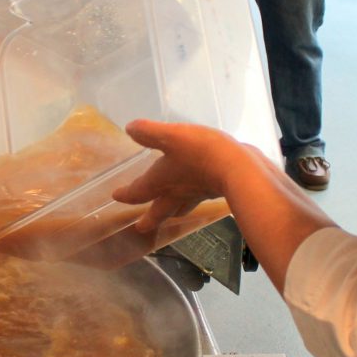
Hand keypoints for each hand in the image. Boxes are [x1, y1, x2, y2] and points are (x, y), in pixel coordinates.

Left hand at [111, 120, 243, 232]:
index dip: (126, 194)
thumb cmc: (201, 152)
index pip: (139, 192)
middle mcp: (177, 192)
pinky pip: (200, 198)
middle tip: (140, 227)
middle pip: (160, 211)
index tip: (116, 197)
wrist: (239, 168)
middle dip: (149, 219)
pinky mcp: (215, 190)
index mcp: (161, 182)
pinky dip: (195, 199)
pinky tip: (200, 192)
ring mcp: (198, 194)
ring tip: (170, 216)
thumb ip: (149, 132)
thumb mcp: (170, 136)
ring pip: (181, 208)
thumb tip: (130, 128)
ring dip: (172, 213)